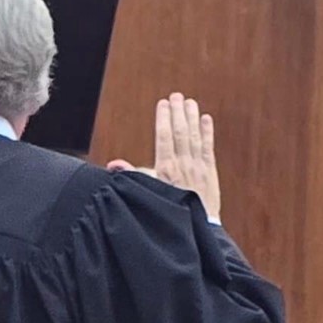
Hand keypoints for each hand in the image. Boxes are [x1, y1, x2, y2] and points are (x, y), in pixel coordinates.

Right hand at [108, 94, 219, 222]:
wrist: (193, 227)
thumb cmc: (167, 211)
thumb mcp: (147, 192)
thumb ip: (132, 175)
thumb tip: (113, 164)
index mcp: (165, 169)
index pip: (164, 137)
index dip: (164, 119)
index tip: (162, 103)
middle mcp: (182, 165)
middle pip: (180, 133)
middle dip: (177, 113)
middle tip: (176, 96)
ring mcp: (198, 167)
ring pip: (194, 137)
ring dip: (192, 117)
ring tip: (189, 102)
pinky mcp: (209, 172)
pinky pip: (208, 148)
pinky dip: (207, 132)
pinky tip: (205, 119)